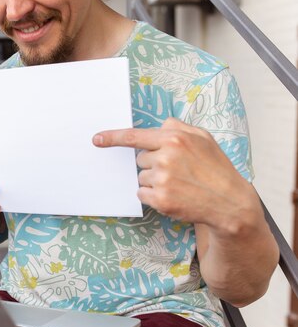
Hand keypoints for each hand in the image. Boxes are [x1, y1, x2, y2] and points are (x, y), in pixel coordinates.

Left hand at [93, 117, 252, 228]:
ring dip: (153, 181)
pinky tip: (173, 195)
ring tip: (178, 184)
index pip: (135, 136)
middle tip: (176, 171)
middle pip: (139, 160)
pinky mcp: (161, 199)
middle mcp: (166, 157)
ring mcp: (162, 180)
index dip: (112, 137)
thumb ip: (179, 127)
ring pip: (140, 177)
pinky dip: (152, 195)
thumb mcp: (203, 138)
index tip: (96, 139)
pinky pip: (142, 194)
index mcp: (174, 139)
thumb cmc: (215, 168)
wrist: (229, 201)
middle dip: (153, 164)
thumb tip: (159, 125)